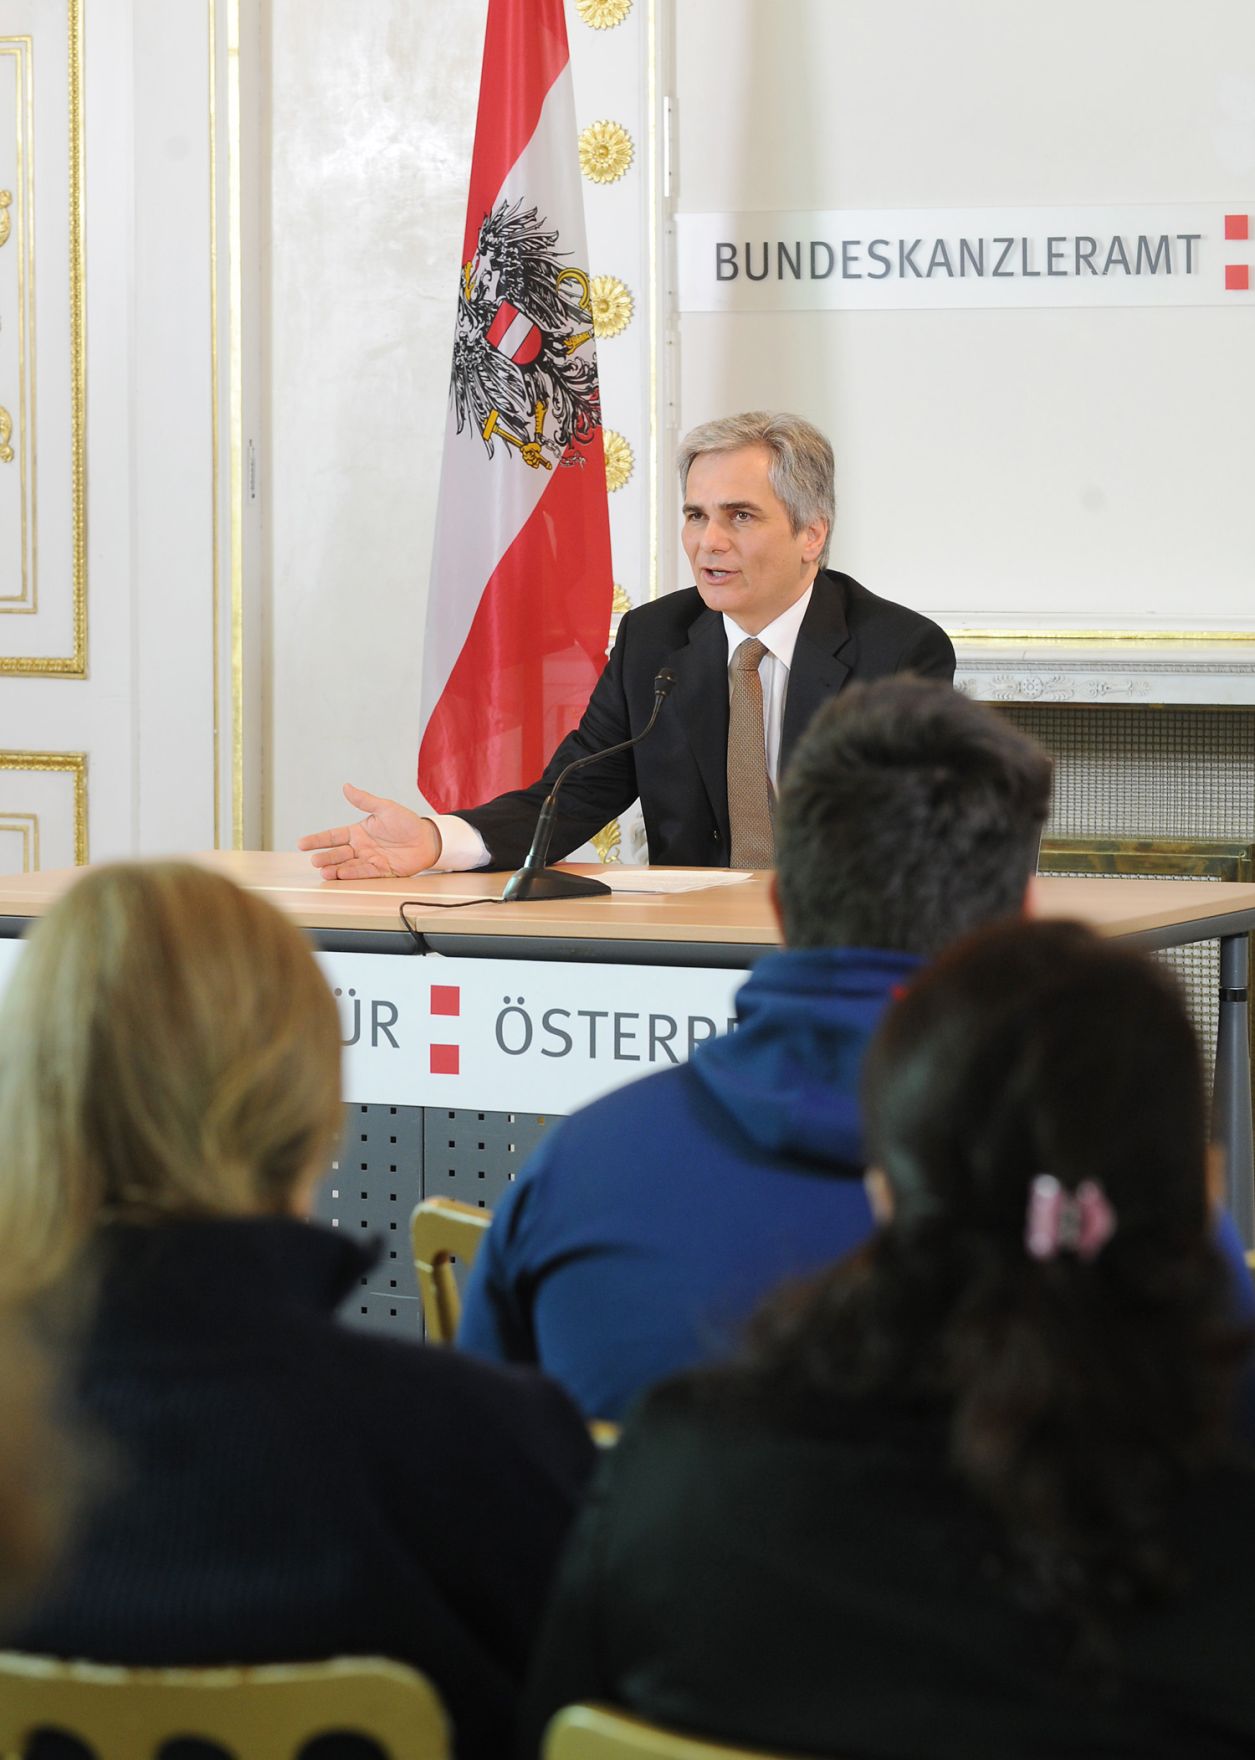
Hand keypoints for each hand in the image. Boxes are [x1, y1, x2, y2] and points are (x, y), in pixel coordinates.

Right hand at [297, 784, 441, 878]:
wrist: (427, 839)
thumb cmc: (406, 822)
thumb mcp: (385, 808)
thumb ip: (364, 800)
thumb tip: (346, 787)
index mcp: (358, 831)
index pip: (333, 836)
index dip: (317, 839)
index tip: (301, 843)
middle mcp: (361, 847)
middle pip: (338, 853)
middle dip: (325, 857)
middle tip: (314, 861)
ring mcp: (370, 860)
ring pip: (348, 865)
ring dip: (335, 869)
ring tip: (324, 871)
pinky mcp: (381, 871)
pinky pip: (364, 873)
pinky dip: (352, 874)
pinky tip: (341, 874)